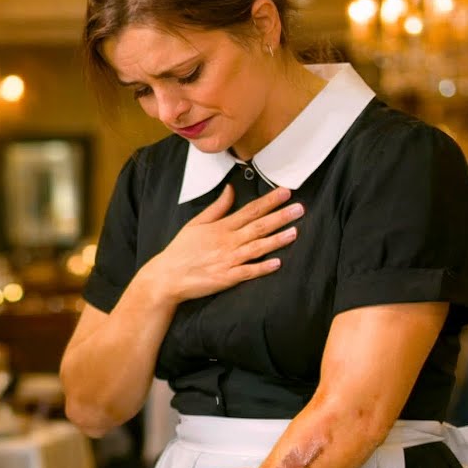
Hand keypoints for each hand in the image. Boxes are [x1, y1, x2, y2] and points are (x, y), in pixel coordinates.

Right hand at [142, 185, 301, 304]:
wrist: (167, 276)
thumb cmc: (181, 250)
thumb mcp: (196, 223)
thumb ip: (217, 207)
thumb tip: (231, 189)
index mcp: (221, 227)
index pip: (250, 210)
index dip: (269, 201)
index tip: (286, 193)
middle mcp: (227, 241)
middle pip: (258, 227)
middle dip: (280, 217)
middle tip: (300, 208)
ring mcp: (228, 260)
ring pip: (257, 247)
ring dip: (277, 240)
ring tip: (295, 231)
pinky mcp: (227, 278)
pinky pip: (248, 272)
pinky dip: (262, 268)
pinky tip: (277, 263)